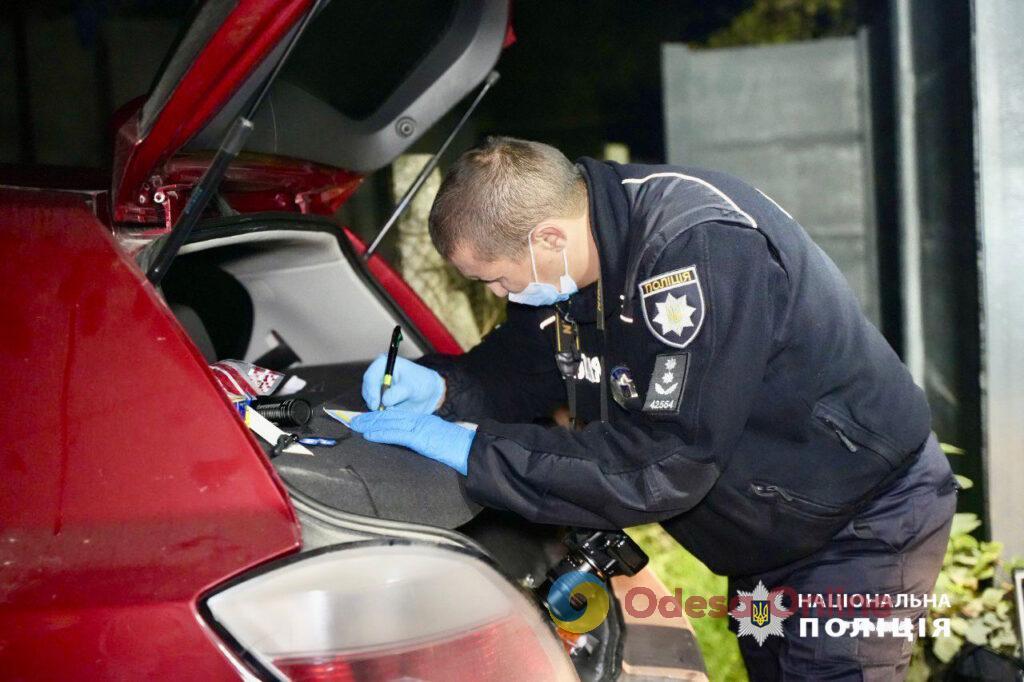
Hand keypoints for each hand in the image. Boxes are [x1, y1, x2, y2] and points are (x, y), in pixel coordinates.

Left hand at [348, 411, 473, 474]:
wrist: (472, 451)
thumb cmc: (459, 450)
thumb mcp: (439, 442)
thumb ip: (425, 440)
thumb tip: (414, 445)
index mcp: (425, 421)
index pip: (397, 415)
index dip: (380, 416)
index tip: (367, 420)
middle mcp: (421, 420)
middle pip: (390, 416)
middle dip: (370, 418)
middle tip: (354, 421)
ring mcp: (420, 427)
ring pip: (390, 422)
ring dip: (371, 425)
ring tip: (356, 427)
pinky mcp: (421, 437)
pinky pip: (397, 434)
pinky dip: (381, 434)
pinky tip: (370, 435)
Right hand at [361, 355, 445, 412]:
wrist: (428, 393)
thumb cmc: (421, 383)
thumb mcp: (412, 387)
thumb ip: (398, 392)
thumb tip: (384, 401)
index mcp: (383, 364)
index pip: (370, 377)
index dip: (371, 391)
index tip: (376, 404)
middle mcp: (377, 375)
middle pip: (367, 390)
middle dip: (373, 402)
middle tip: (382, 411)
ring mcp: (376, 388)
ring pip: (369, 401)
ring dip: (378, 408)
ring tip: (392, 410)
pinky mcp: (379, 399)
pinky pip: (375, 408)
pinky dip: (380, 412)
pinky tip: (391, 413)